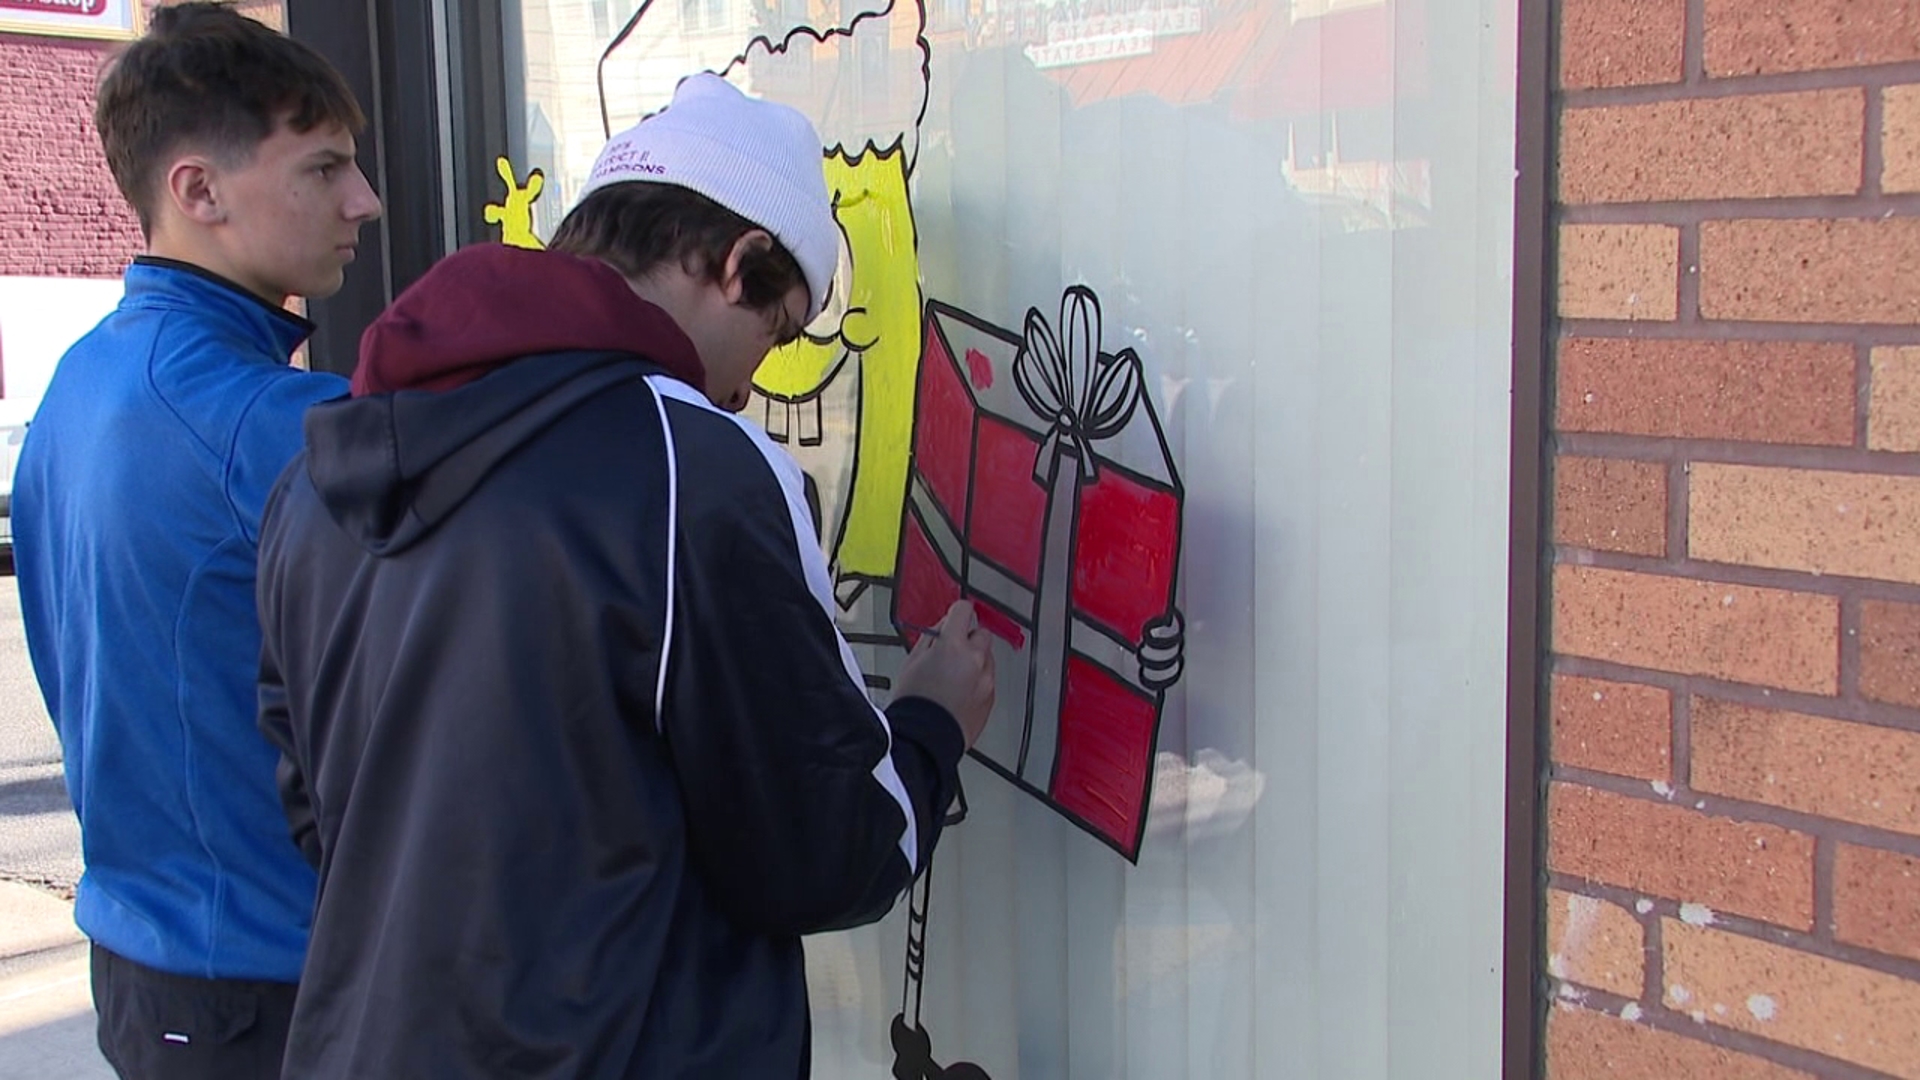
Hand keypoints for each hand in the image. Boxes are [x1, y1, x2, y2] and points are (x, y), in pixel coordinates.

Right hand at [894, 600, 994, 748]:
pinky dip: (978, 682)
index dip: (956, 613)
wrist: (924, 739)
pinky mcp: (991, 699)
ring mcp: (986, 681)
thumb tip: (942, 627)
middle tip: (951, 651)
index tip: (953, 618)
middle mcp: (976, 660)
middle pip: (981, 633)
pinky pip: (988, 680)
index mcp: (953, 646)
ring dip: (974, 661)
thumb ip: (931, 638)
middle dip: (968, 638)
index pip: (964, 611)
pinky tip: (959, 694)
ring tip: (952, 678)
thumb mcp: (912, 661)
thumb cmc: (914, 703)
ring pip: (987, 658)